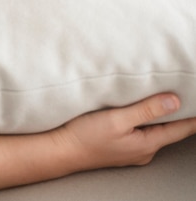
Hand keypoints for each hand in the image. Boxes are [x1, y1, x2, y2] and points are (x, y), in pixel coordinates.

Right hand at [0, 93, 195, 191]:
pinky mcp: (118, 146)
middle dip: (176, 110)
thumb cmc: (84, 137)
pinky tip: (136, 109)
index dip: (193, 113)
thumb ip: (145, 110)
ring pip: (154, 129)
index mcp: (147, 143)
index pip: (182, 127)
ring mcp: (131, 150)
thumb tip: (174, 102)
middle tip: (182, 91)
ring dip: (157, 114)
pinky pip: (139, 131)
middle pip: (169, 128)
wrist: (59, 150)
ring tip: (160, 96)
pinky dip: (143, 119)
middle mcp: (143, 149)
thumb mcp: (116, 120)